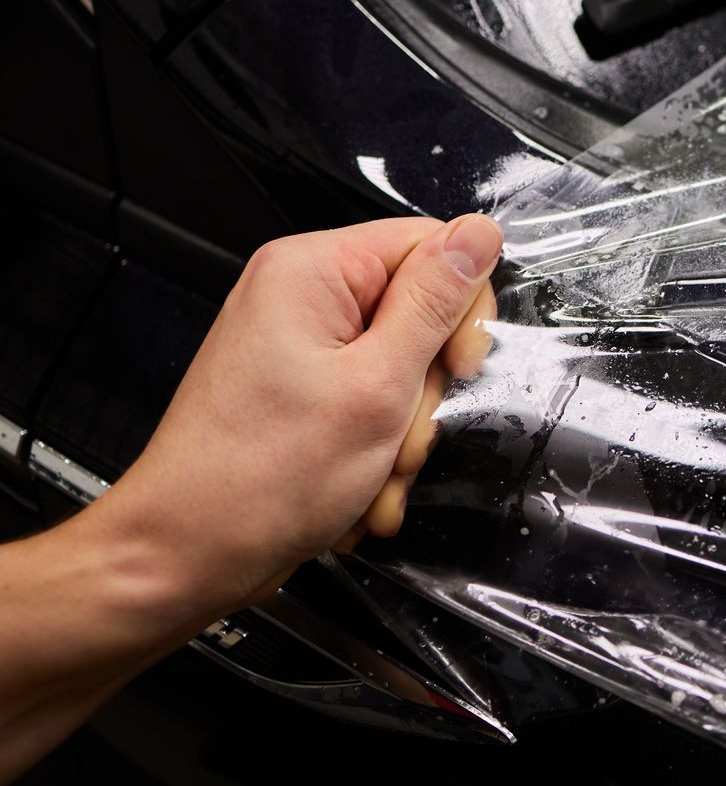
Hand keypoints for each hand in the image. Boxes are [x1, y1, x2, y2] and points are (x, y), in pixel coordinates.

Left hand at [94, 215, 500, 618]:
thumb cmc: (257, 481)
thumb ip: (435, 304)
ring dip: (403, 430)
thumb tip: (479, 233)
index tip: (455, 368)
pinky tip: (360, 486)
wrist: (183, 556)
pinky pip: (370, 398)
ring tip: (374, 472)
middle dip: (425, 389)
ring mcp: (296, 344)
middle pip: (420, 312)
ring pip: (401, 366)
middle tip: (402, 433)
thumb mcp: (378, 386)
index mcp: (311, 271)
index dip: (460, 309)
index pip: (432, 246)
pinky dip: (376, 447)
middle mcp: (298, 295)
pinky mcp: (298, 387)